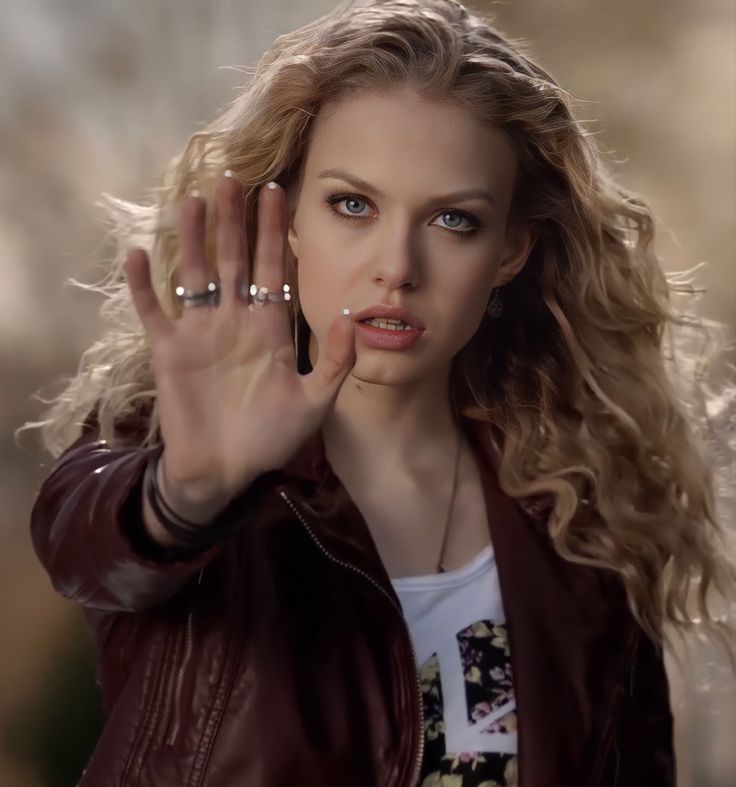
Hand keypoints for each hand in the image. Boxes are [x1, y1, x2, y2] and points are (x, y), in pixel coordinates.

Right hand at [124, 173, 355, 508]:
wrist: (225, 470)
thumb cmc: (270, 438)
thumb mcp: (314, 402)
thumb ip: (335, 361)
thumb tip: (352, 317)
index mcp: (270, 328)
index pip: (274, 270)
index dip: (275, 233)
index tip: (279, 192)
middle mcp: (235, 321)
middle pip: (235, 260)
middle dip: (234, 220)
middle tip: (232, 177)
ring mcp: (199, 332)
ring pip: (195, 274)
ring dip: (193, 238)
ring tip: (192, 200)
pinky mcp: (168, 350)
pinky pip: (152, 311)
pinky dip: (143, 285)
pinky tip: (138, 253)